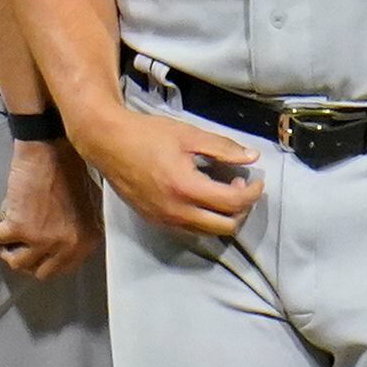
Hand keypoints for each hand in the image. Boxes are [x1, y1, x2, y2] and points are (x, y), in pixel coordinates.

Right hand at [0, 138, 102, 279]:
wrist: (49, 149)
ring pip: (16, 262)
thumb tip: (70, 243)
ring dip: (7, 249)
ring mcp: (43, 240)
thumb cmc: (69, 168)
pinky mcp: (19, 228)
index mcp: (87, 240)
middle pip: (40, 271)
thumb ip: (82, 227)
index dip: (46, 260)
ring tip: (4, 232)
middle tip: (17, 246)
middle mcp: (68, 245)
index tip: (35, 252)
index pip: (64, 268)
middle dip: (27, 259)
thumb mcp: (89, 202)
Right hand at [74, 106, 262, 237]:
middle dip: (241, 209)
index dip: (252, 193)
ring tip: (222, 190)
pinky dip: (204, 218)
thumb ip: (223, 148)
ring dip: (223, 216)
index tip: (257, 180)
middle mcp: (176, 211)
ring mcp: (164, 220)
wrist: (109, 143)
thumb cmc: (149, 134)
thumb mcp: (189, 135)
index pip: (233, 203)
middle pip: (225, 227)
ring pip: (208, 232)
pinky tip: (202, 196)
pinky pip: (189, 229)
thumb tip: (252, 157)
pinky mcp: (155, 220)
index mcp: (187, 188)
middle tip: (240, 186)